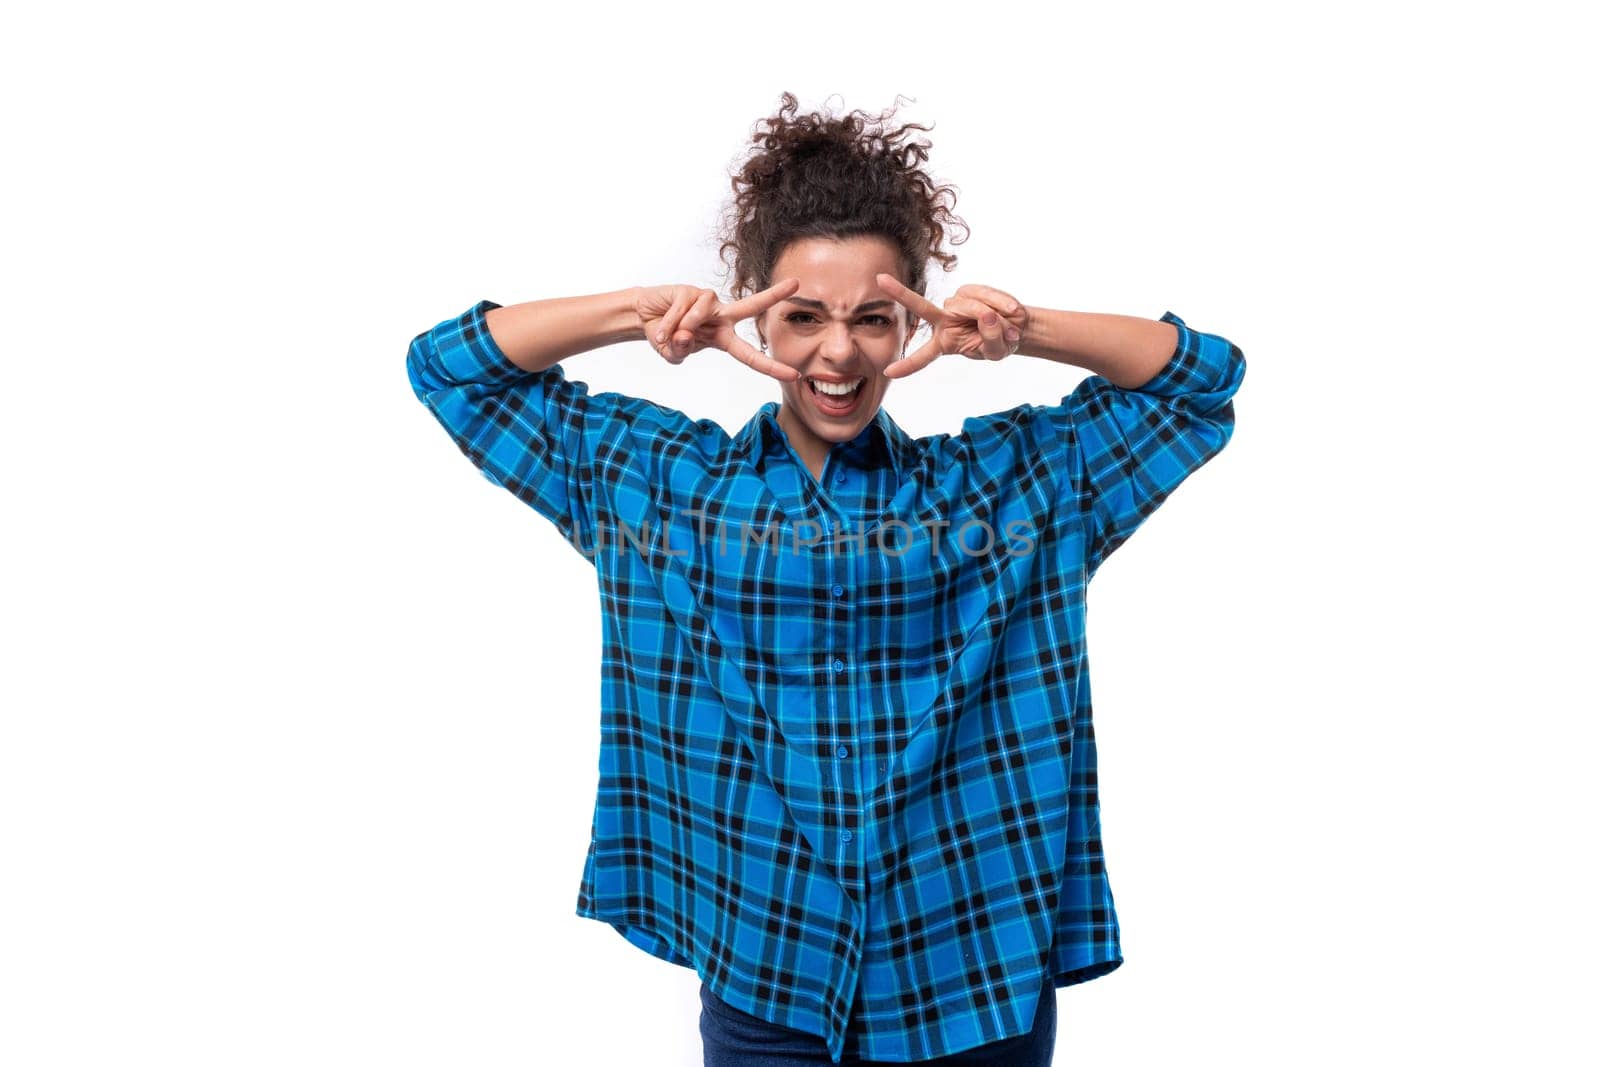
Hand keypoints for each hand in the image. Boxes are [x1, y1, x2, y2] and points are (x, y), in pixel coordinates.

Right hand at [633, 279, 801, 382]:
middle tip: (796, 284)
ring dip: (680, 330)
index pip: (751, 354)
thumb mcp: (673, 354)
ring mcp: (706, 302)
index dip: (771, 366)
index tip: (793, 374)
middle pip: (751, 306)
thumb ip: (680, 352)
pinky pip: (682, 310)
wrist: (643, 318)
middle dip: (773, 295)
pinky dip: (668, 323)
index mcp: (724, 337)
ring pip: (699, 317)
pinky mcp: (689, 291)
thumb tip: (685, 336)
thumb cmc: (665, 337)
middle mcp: (721, 316)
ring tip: (667, 335)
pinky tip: (660, 326)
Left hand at [876, 275, 1029, 379]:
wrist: (1016, 326)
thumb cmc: (1001, 342)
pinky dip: (1001, 304)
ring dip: (996, 320)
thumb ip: (990, 339)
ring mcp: (955, 303)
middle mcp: (944, 321)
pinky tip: (1010, 311)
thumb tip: (986, 316)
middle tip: (880, 279)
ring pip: (973, 308)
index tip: (888, 372)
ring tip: (1009, 329)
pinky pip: (986, 296)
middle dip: (900, 293)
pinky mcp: (968, 290)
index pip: (923, 356)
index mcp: (944, 343)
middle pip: (921, 308)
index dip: (907, 365)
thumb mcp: (997, 351)